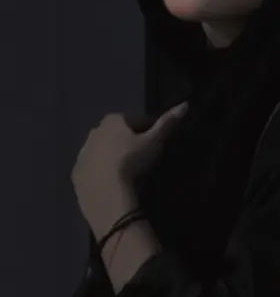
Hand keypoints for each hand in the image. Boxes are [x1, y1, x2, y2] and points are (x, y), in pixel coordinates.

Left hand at [71, 102, 188, 235]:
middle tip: (142, 159)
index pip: (136, 120)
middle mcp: (94, 131)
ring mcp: (83, 153)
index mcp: (113, 120)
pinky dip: (101, 173)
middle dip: (128, 142)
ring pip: (102, 151)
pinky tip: (112, 184)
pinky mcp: (77, 173)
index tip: (157, 142)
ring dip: (113, 157)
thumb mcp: (154, 142)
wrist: (106, 192)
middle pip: (117, 134)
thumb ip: (167, 123)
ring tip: (127, 173)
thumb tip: (185, 104)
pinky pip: (92, 169)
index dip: (149, 129)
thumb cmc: (132, 161)